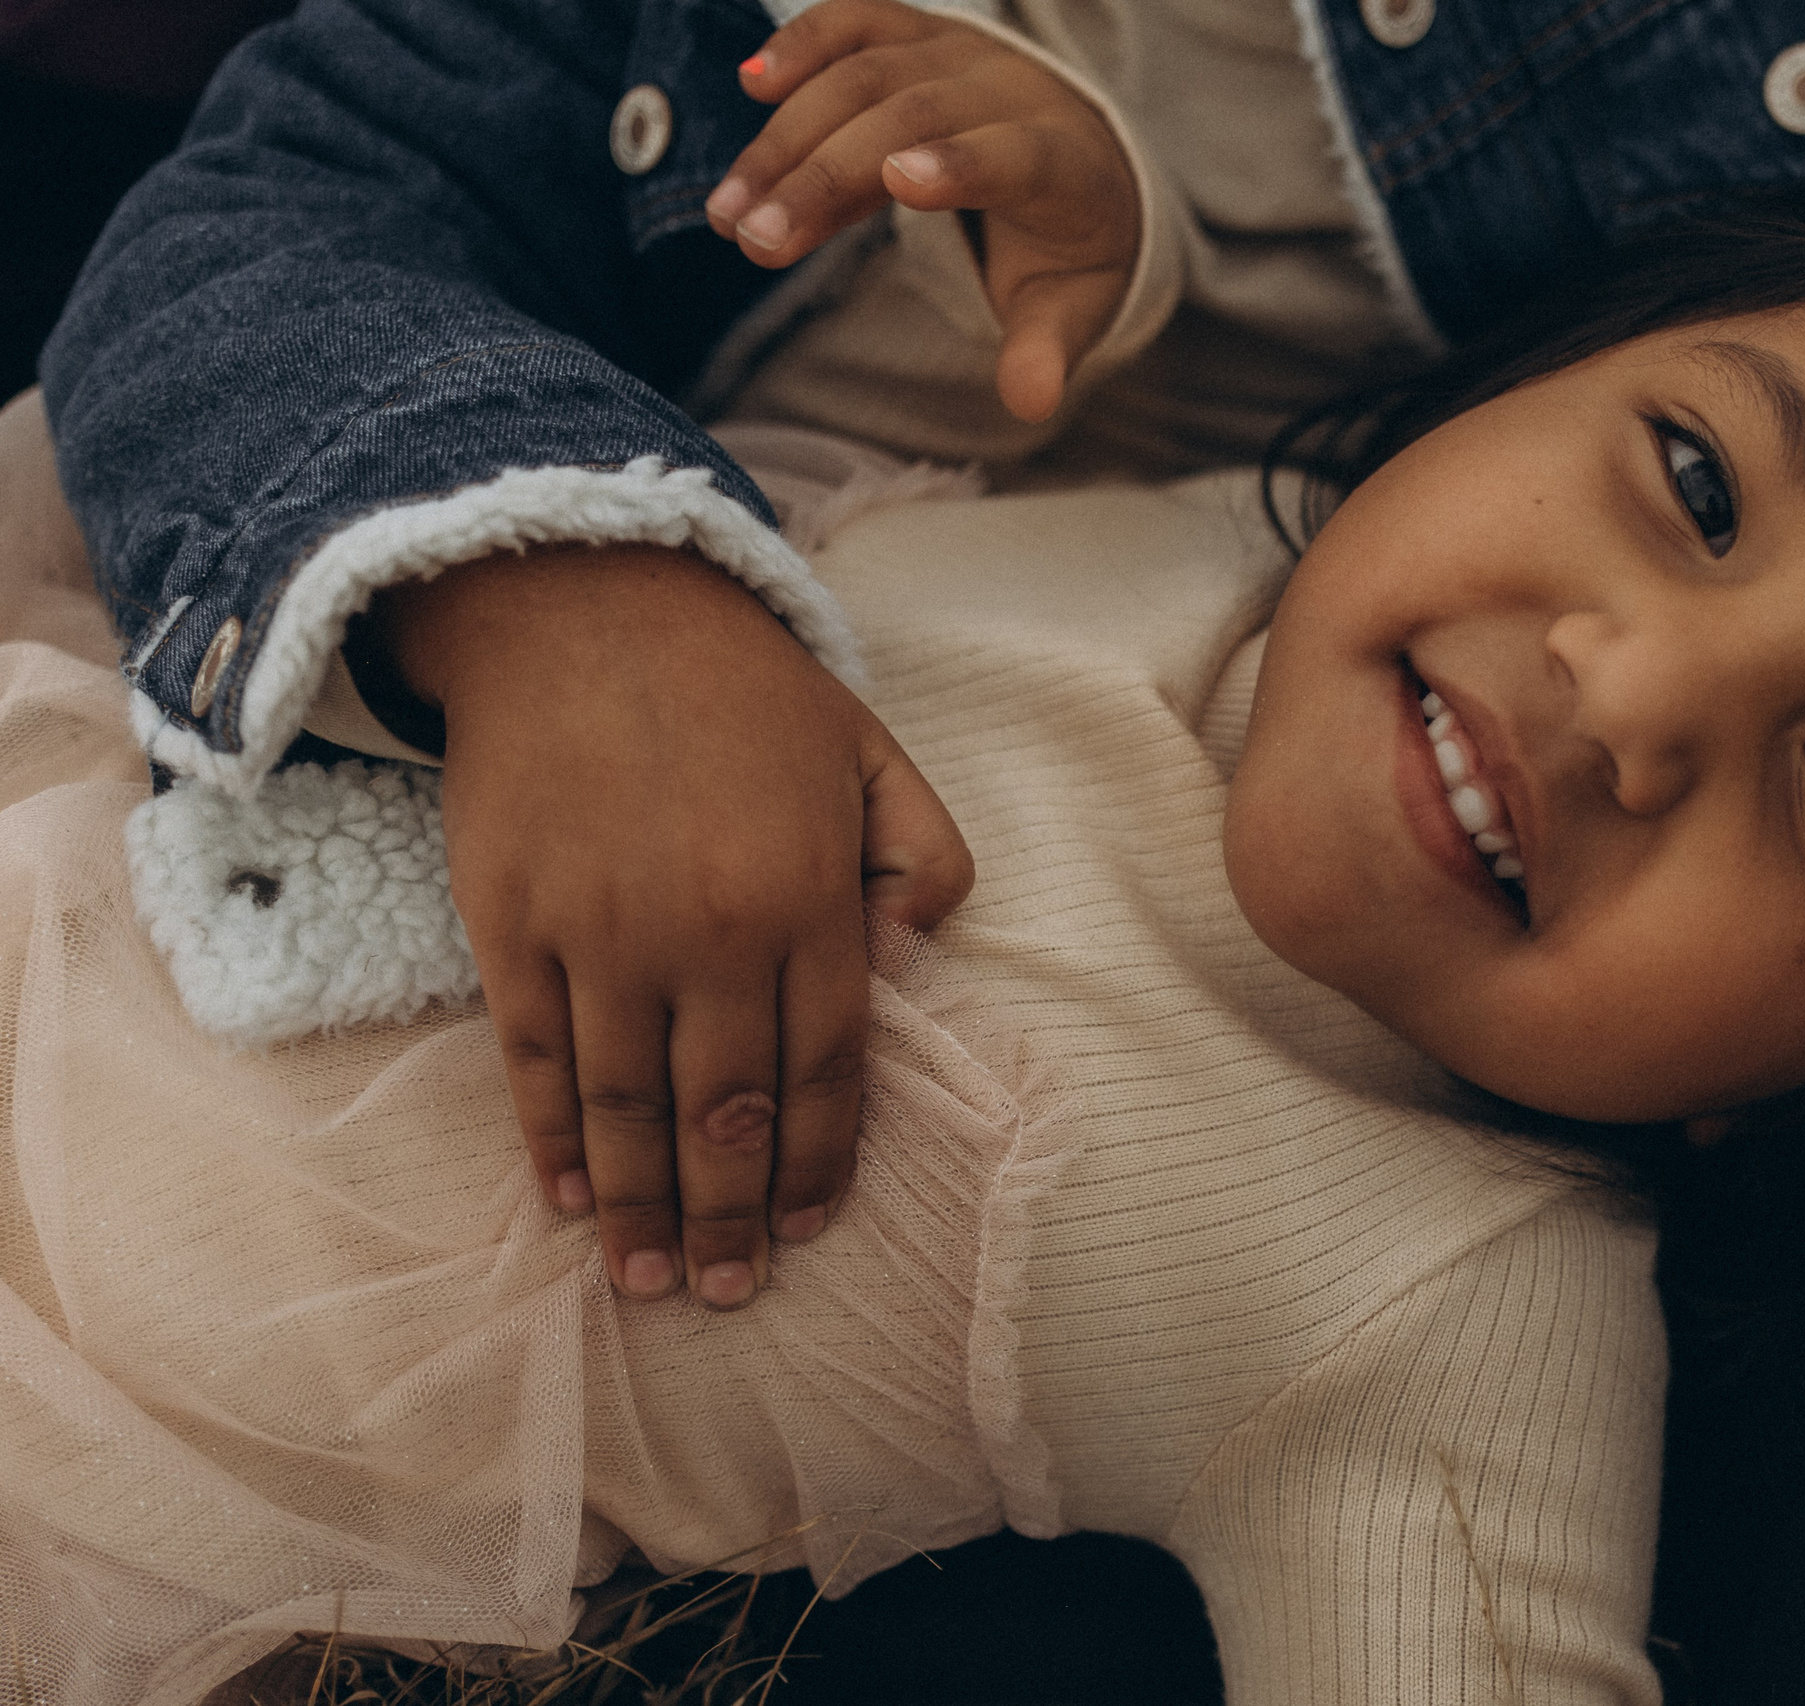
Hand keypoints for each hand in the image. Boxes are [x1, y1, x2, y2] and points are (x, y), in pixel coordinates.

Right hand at [378, 545, 973, 1306]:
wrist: (580, 604)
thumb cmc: (742, 689)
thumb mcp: (874, 750)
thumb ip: (926, 854)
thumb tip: (920, 960)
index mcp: (810, 896)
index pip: (826, 1067)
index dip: (819, 1160)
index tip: (811, 1227)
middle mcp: (709, 930)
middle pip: (725, 1111)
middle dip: (730, 1215)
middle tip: (730, 1290)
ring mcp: (601, 931)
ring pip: (627, 1106)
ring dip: (639, 1206)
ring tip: (648, 1280)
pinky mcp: (511, 921)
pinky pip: (534, 1057)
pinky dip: (550, 1137)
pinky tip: (565, 1196)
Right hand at [703, 0, 1142, 424]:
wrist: (1085, 157)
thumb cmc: (1068, 246)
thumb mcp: (1070, 306)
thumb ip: (1047, 350)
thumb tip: (1030, 404)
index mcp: (1062, 165)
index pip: (1012, 156)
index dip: (960, 163)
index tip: (898, 182)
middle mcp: (1010, 94)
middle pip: (911, 119)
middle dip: (825, 175)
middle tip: (753, 240)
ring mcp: (961, 55)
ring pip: (866, 78)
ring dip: (788, 140)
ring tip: (730, 211)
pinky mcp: (918, 36)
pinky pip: (857, 24)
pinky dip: (804, 46)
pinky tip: (752, 84)